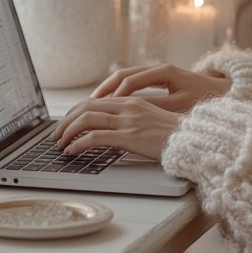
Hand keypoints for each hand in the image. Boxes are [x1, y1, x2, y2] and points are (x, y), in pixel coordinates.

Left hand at [53, 97, 180, 160]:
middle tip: (56, 134)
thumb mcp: (152, 121)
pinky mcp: (129, 136)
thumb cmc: (176, 136)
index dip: (76, 111)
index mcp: (133, 101)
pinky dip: (78, 143)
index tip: (67, 123)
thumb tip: (113, 130)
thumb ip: (133, 120)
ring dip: (68, 131)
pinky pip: (95, 136)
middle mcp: (128, 107)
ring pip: (86, 118)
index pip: (95, 101)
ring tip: (60, 144)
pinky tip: (72, 151)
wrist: (194, 140)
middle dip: (66, 120)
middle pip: (86, 107)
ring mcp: (128, 120)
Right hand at [90, 63, 228, 112]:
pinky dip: (118, 92)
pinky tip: (108, 105)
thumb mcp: (182, 106)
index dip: (115, 96)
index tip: (101, 110)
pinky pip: (132, 83)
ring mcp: (157, 73)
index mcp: (164, 72)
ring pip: (125, 78)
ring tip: (92, 105)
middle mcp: (158, 69)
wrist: (225, 93)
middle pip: (122, 75)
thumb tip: (136, 113)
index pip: (131, 82)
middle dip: (103, 91)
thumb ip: (158, 108)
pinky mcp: (159, 80)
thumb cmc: (206, 100)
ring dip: (108, 91)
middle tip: (86, 106)